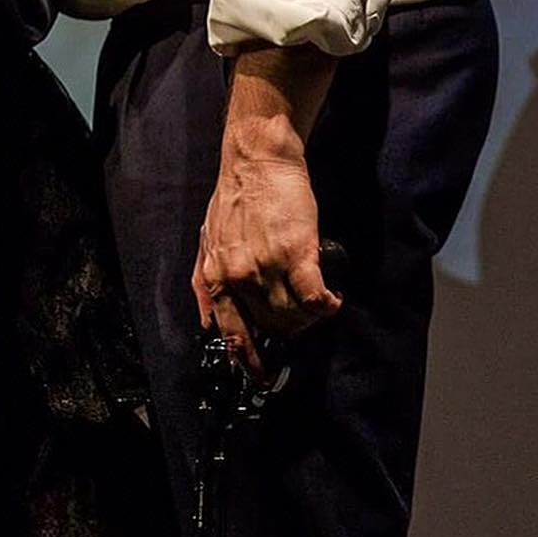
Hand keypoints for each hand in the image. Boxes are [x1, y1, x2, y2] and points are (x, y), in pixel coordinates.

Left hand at [191, 151, 341, 379]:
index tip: (260, 375)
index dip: (248, 361)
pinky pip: (315, 297)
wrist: (257, 161)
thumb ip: (205, 282)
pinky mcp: (296, 254)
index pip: (231, 334)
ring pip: (293, 316)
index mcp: (218, 277)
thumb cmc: (235, 197)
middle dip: (288, 330)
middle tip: (300, 320)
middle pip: (270, 327)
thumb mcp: (207, 241)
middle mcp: (239, 278)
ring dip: (308, 318)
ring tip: (316, 305)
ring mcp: (267, 267)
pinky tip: (332, 301)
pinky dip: (326, 306)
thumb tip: (208, 322)